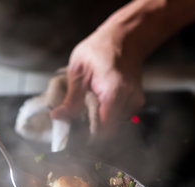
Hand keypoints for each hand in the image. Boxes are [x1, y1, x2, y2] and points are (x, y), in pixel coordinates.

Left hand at [50, 24, 145, 138]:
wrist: (125, 39)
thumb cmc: (100, 49)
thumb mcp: (78, 70)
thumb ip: (70, 99)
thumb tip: (58, 117)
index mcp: (113, 91)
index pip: (103, 128)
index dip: (88, 137)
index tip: (75, 138)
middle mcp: (128, 99)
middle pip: (109, 130)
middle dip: (92, 131)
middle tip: (78, 123)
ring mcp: (135, 102)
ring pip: (115, 126)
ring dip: (100, 122)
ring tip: (89, 107)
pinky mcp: (136, 103)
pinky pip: (120, 118)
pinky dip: (109, 115)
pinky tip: (101, 103)